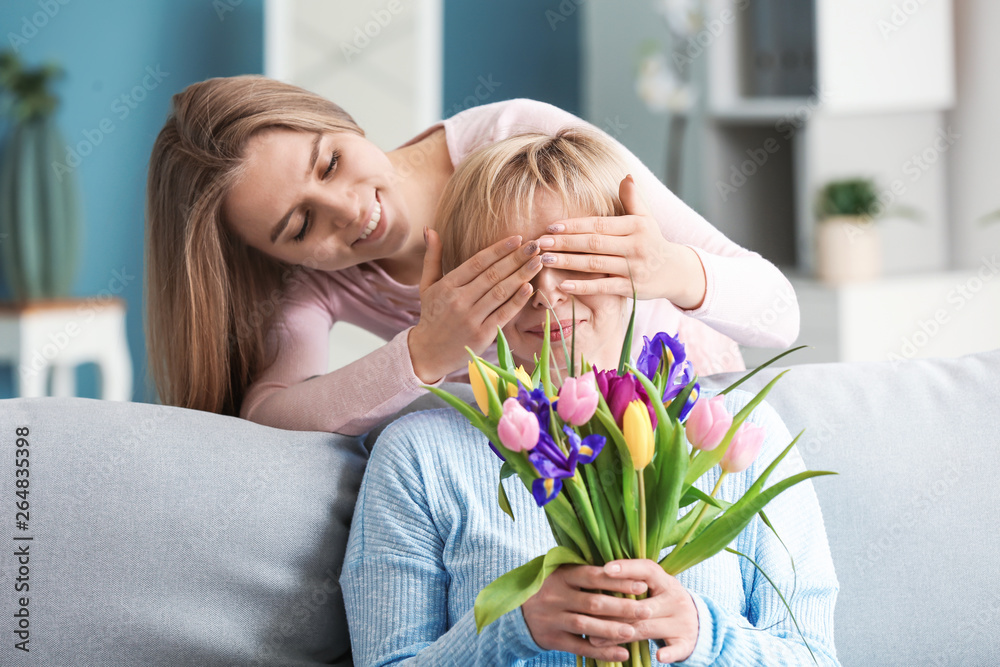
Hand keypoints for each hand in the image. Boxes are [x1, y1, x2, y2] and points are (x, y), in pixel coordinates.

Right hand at [408, 228, 541, 382]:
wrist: (427, 353)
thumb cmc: (431, 316)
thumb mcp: (427, 285)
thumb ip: (432, 257)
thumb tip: (429, 228)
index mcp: (447, 286)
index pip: (477, 262)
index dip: (499, 249)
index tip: (518, 238)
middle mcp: (458, 300)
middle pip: (492, 275)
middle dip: (516, 258)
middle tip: (536, 245)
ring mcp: (471, 318)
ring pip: (500, 292)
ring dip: (522, 275)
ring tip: (538, 262)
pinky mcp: (481, 335)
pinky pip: (503, 314)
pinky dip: (517, 301)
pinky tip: (530, 288)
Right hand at [521, 564, 650, 662]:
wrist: (517, 612)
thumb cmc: (550, 588)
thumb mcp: (560, 573)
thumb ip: (585, 571)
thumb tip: (623, 568)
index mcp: (561, 575)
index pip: (593, 576)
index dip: (618, 580)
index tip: (642, 584)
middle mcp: (556, 596)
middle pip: (593, 602)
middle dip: (622, 607)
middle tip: (647, 610)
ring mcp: (552, 618)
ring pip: (586, 625)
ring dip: (612, 630)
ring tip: (634, 632)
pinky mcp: (552, 639)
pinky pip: (579, 647)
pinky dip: (601, 651)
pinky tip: (622, 653)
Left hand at [534, 174, 706, 309]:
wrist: (676, 272)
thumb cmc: (652, 241)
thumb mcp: (646, 218)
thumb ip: (633, 199)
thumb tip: (626, 176)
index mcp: (636, 226)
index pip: (599, 224)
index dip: (574, 225)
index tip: (551, 226)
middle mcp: (635, 246)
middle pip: (593, 244)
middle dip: (564, 243)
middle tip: (539, 242)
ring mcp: (634, 269)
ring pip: (595, 265)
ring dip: (567, 263)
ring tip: (544, 260)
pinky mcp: (632, 289)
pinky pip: (604, 288)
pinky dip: (583, 287)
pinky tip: (563, 285)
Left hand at [588, 559, 698, 663]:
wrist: (696, 622)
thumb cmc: (661, 600)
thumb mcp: (652, 587)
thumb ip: (629, 584)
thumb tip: (593, 575)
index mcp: (665, 581)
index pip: (647, 570)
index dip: (627, 568)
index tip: (605, 568)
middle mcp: (675, 599)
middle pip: (641, 606)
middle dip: (611, 613)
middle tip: (585, 617)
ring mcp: (682, 622)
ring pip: (647, 628)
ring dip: (620, 635)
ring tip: (594, 640)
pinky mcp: (686, 643)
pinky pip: (677, 649)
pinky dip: (669, 654)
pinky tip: (659, 657)